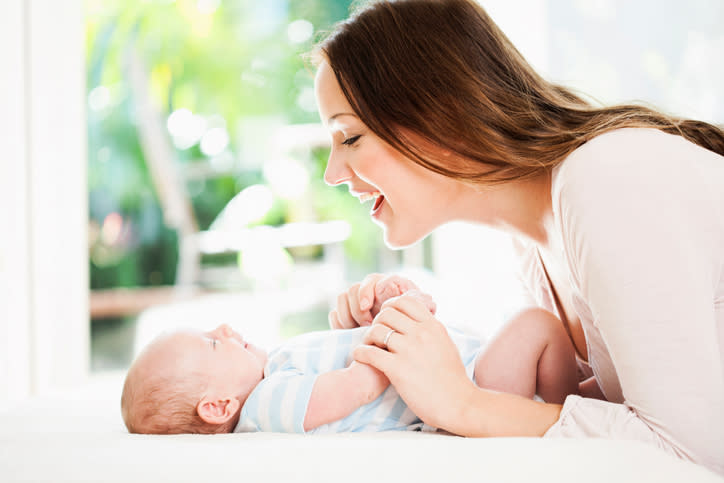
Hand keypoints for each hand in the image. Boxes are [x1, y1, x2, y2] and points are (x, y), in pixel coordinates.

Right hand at [328, 273, 435, 328]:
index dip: (366, 291)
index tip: (367, 306)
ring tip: (357, 330)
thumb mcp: (418, 320)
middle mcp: (371, 293)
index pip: (371, 280)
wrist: (403, 352)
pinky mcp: (347, 319)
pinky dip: (339, 323)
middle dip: (357, 308)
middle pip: (354, 289)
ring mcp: (357, 306)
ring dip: (347, 315)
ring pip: (342, 299)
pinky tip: (348, 333)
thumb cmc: (414, 334)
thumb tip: (427, 300)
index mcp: (387, 288)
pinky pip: (335, 314)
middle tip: (365, 325)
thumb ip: (420, 307)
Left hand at [353, 293, 474, 430]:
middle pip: (387, 314)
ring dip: (368, 337)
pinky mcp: (398, 369)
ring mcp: (409, 351)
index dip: (391, 306)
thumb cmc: (452, 378)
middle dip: (377, 322)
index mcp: (433, 326)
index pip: (404, 301)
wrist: (458, 404)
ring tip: (368, 346)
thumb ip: (430, 330)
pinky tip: (360, 356)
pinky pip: (370, 353)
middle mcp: (421, 334)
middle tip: (376, 334)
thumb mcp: (445, 344)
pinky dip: (361, 352)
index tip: (387, 318)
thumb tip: (415, 321)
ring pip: (377, 330)